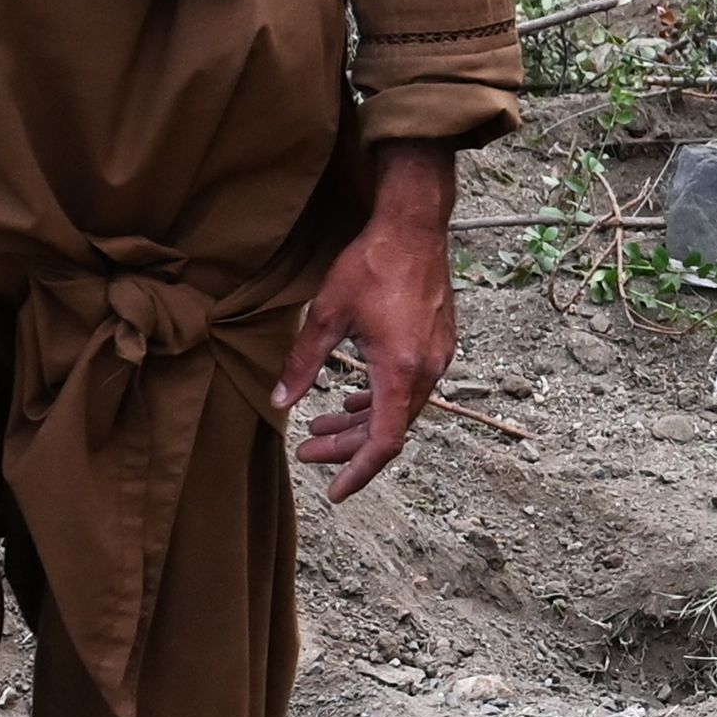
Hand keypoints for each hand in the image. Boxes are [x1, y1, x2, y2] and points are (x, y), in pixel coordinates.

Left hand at [278, 142, 459, 501]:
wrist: (414, 226)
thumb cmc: (371, 263)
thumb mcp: (327, 314)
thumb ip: (303, 363)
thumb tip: (279, 404)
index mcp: (400, 369)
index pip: (384, 441)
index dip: (357, 471)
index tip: (334, 491)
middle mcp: (426, 370)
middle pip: (389, 429)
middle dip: (347, 446)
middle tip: (308, 449)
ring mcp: (437, 358)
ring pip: (399, 410)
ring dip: (360, 422)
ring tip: (321, 423)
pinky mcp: (438, 345)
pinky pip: (409, 389)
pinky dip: (379, 401)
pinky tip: (351, 395)